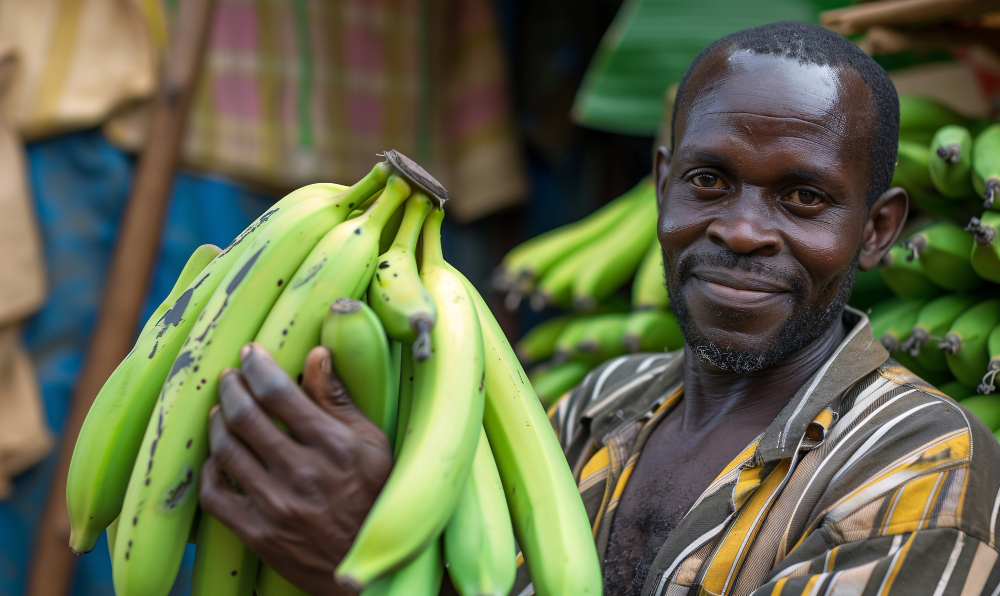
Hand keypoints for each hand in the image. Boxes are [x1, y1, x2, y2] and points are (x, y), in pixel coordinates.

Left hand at [199, 343, 392, 594]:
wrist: (371, 571)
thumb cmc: (378, 499)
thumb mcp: (373, 444)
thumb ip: (340, 401)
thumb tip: (317, 354)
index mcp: (335, 446)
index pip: (280, 393)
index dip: (258, 366)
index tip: (251, 353)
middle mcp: (302, 474)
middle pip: (246, 416)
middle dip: (231, 387)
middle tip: (229, 377)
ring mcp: (277, 506)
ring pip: (226, 451)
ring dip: (218, 422)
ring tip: (221, 411)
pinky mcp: (259, 535)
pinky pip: (215, 496)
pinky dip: (209, 471)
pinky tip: (216, 459)